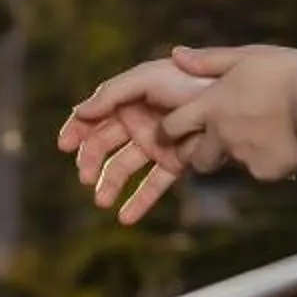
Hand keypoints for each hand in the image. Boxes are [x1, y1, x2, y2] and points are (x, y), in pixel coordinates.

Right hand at [62, 57, 214, 223]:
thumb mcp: (148, 79)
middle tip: (85, 176)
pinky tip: (125, 217)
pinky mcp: (175, 163)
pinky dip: (139, 202)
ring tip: (102, 201)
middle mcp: (139, 121)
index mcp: (129, 98)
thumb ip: (112, 93)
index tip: (64, 145)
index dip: (77, 129)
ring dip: (110, 184)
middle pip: (105, 143)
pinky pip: (153, 185)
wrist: (232, 100)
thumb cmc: (190, 81)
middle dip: (92, 160)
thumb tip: (79, 111)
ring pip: (124, 167)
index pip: (95, 115)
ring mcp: (157, 144)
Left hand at [159, 44, 296, 183]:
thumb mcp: (248, 56)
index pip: (172, 126)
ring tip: (257, 138)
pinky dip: (266, 161)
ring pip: (227, 165)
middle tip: (217, 142)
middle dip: (199, 154)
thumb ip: (210, 59)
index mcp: (210, 105)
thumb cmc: (286, 73)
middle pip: (193, 158)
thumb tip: (176, 54)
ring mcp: (240, 156)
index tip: (178, 128)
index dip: (171, 129)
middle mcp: (219, 134)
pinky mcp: (263, 172)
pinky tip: (284, 145)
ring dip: (233, 157)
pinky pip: (258, 170)